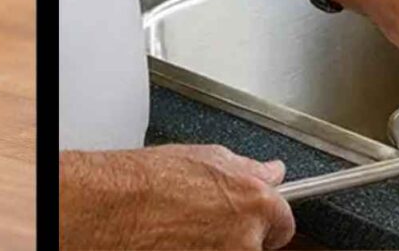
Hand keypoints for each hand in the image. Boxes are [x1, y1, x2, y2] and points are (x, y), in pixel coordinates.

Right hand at [60, 144, 294, 248]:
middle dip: (237, 236)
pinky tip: (173, 242)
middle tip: (204, 222)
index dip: (266, 221)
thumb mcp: (208, 157)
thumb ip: (248, 170)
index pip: (283, 222)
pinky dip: (196, 250)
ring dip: (214, 246)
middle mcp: (248, 239)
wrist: (114, 208)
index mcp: (257, 202)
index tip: (255, 221)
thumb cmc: (152, 180)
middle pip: (256, 244)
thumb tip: (273, 171)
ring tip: (181, 231)